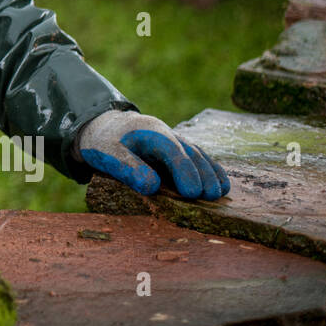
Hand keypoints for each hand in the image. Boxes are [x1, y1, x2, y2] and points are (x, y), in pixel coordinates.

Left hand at [76, 111, 229, 199]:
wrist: (105, 128)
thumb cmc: (105, 142)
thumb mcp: (108, 153)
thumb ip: (127, 167)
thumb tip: (152, 187)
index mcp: (150, 132)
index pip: (172, 151)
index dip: (184, 171)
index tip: (191, 193)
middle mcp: (168, 134)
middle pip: (191, 153)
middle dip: (202, 174)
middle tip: (209, 197)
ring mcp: (176, 142)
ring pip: (199, 156)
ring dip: (211, 174)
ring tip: (219, 194)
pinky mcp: (178, 152)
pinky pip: (199, 159)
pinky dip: (211, 171)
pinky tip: (220, 186)